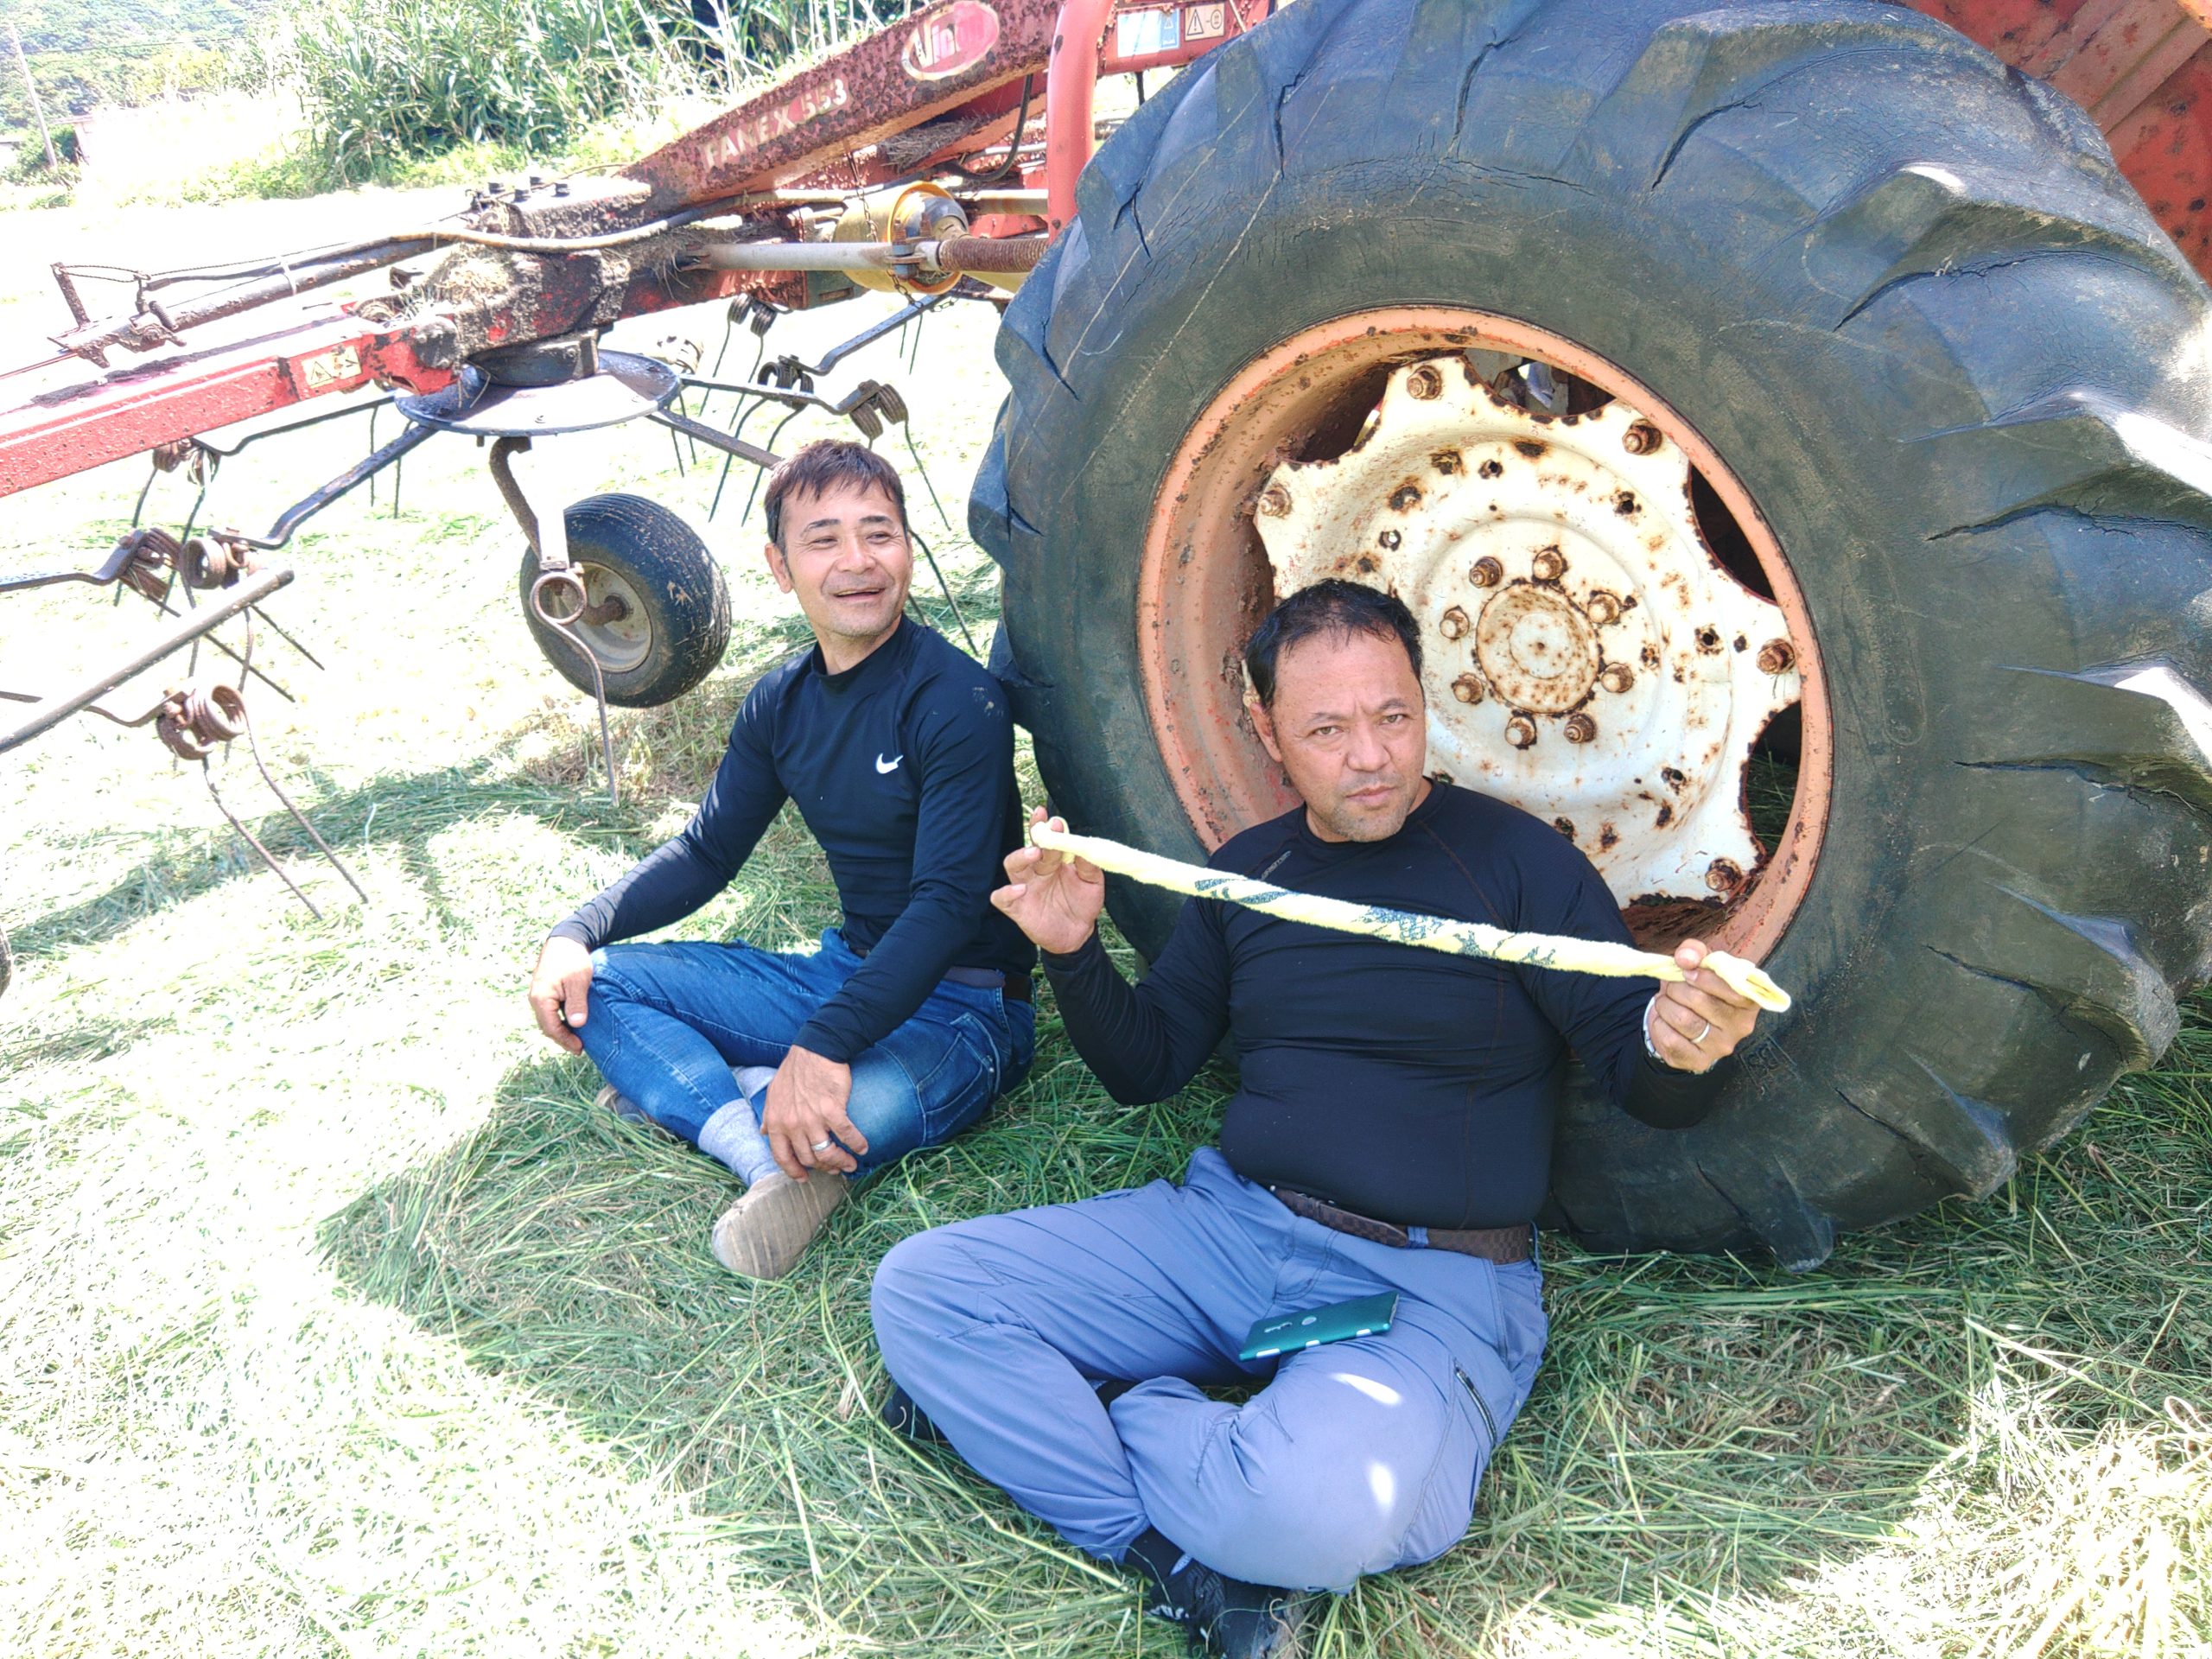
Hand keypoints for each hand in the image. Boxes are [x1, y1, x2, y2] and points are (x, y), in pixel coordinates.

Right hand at [529, 935, 594, 1053]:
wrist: (565, 939)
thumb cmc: (572, 958)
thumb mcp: (579, 981)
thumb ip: (577, 1003)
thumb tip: (577, 1025)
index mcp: (541, 998)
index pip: (551, 1028)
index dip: (565, 1041)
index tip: (580, 1049)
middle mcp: (535, 998)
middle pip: (547, 1027)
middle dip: (562, 1039)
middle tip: (579, 1048)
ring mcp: (538, 995)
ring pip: (548, 1020)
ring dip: (561, 1030)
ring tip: (577, 1039)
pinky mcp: (544, 991)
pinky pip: (549, 1012)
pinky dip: (559, 1020)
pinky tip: (572, 1023)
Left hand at [761, 1045, 866, 1179]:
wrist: (816, 1050)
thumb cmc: (795, 1070)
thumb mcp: (773, 1094)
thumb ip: (770, 1116)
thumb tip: (764, 1133)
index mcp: (777, 1122)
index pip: (782, 1156)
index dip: (793, 1170)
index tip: (804, 1178)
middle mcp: (792, 1125)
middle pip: (808, 1158)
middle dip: (823, 1167)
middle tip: (834, 1168)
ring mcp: (812, 1119)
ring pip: (826, 1153)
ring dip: (841, 1162)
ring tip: (850, 1164)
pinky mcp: (832, 1110)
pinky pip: (846, 1135)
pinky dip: (857, 1144)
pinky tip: (863, 1147)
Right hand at [992, 808, 1105, 955]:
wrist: (1079, 934)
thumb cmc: (1083, 903)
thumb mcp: (1092, 882)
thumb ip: (1088, 864)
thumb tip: (1085, 845)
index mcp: (1052, 861)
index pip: (1045, 839)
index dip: (1044, 826)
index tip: (1047, 814)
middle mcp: (1035, 871)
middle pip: (1027, 847)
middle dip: (1034, 836)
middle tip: (1044, 829)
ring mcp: (1024, 888)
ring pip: (1011, 866)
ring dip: (1020, 857)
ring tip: (1034, 853)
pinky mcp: (1017, 908)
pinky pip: (1001, 898)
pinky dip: (1006, 892)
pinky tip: (1020, 890)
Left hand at [1646, 939, 1761, 1073]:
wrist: (1683, 1020)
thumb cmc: (1698, 987)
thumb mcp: (1700, 964)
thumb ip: (1694, 952)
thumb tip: (1685, 958)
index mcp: (1749, 1000)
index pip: (1731, 988)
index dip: (1702, 977)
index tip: (1687, 972)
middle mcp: (1741, 1026)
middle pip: (1699, 1000)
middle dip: (1676, 988)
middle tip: (1672, 987)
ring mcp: (1721, 1047)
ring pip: (1682, 1019)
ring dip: (1665, 1005)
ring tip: (1667, 1002)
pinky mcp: (1699, 1061)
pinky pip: (1670, 1039)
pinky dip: (1659, 1024)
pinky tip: (1665, 1020)